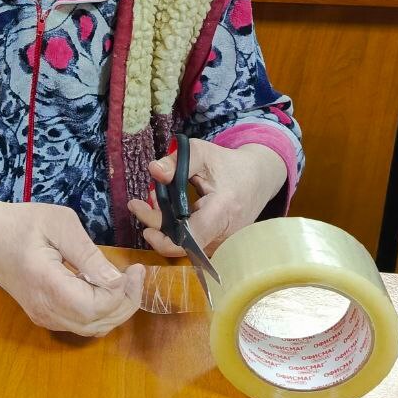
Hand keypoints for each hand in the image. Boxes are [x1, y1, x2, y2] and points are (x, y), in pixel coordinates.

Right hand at [0, 202, 144, 336]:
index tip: (135, 268)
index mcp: (47, 284)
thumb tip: (116, 279)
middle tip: (136, 275)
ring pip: (92, 328)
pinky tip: (104, 288)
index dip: (124, 293)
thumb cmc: (20, 223)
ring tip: (125, 281)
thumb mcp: (58, 223)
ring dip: (116, 309)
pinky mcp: (45, 317)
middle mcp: (46, 309)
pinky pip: (82, 324)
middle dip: (126, 303)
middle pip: (98, 323)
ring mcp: (44, 317)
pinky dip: (102, 312)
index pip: (96, 307)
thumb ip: (87, 252)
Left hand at [128, 141, 287, 258]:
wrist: (258, 178)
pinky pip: (192, 243)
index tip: (143, 221)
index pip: (190, 238)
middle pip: (181, 242)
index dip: (163, 238)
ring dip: (164, 226)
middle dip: (156, 224)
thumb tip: (153, 170)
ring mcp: (223, 243)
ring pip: (185, 244)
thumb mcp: (202, 153)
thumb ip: (176, 161)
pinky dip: (176, 229)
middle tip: (139, 203)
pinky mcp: (219, 244)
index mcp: (222, 210)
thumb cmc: (229, 164)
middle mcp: (225, 233)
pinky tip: (168, 211)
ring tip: (155, 201)